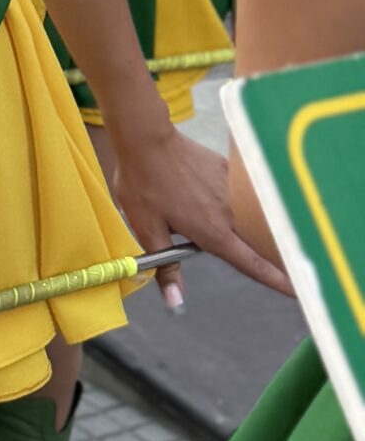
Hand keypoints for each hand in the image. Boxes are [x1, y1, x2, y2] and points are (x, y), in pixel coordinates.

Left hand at [105, 120, 293, 305]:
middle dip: (260, 251)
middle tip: (252, 254)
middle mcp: (229, 213)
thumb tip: (175, 303)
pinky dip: (227, 198)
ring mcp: (229, 189)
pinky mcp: (225, 168)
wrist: (146, 137)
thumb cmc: (144, 184)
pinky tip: (204, 190)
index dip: (275, 280)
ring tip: (210, 217)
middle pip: (253, 241)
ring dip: (237, 222)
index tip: (296, 290)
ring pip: (242, 214)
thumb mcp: (148, 230)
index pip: (252, 264)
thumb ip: (167, 268)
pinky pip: (233, 190)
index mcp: (214, 233)